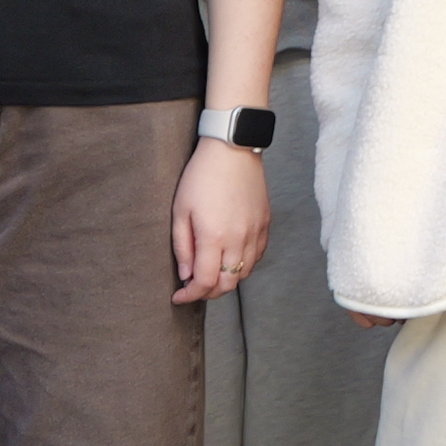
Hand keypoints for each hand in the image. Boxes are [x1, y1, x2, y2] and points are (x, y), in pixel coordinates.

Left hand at [172, 144, 270, 307]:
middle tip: (193, 288)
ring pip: (245, 273)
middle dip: (208, 293)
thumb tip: (186, 275)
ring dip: (227, 281)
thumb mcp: (180, 212)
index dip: (190, 295)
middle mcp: (239, 239)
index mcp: (214, 237)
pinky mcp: (266, 223)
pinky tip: (231, 259)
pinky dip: (244, 265)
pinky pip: (258, 255)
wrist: (233, 149)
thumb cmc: (201, 177)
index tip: (179, 296)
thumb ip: (182, 247)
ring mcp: (256, 231)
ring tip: (211, 274)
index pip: (205, 282)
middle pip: (228, 284)